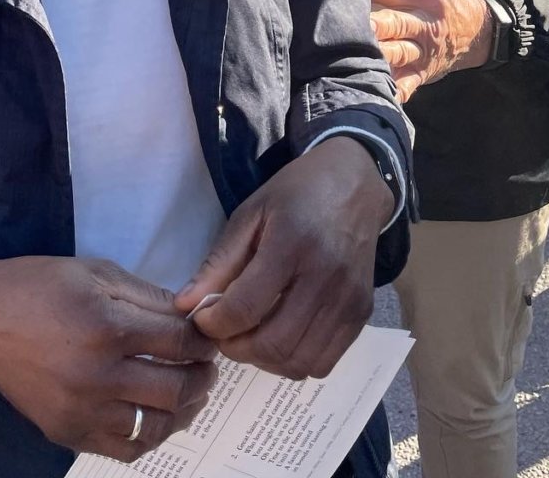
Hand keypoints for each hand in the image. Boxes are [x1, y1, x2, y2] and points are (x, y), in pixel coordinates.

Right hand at [0, 255, 216, 460]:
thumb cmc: (39, 286)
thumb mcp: (96, 273)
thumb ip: (147, 296)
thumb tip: (191, 315)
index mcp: (108, 324)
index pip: (180, 341)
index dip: (203, 339)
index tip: (208, 335)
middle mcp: (98, 373)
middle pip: (176, 387)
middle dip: (203, 375)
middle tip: (207, 365)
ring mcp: (83, 409)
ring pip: (157, 424)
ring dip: (185, 409)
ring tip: (190, 392)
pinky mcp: (68, 432)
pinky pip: (126, 448)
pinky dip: (151, 435)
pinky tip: (157, 415)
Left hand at [173, 138, 391, 380]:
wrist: (355, 185)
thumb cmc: (297, 193)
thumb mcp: (250, 213)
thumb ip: (219, 262)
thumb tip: (185, 306)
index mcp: (291, 244)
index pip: (245, 306)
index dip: (214, 324)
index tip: (202, 319)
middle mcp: (325, 277)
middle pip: (273, 343)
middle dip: (235, 348)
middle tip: (223, 333)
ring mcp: (348, 301)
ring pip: (298, 362)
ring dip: (264, 361)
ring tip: (249, 337)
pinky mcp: (363, 315)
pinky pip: (324, 362)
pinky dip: (294, 362)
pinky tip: (281, 337)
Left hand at [370, 0, 491, 100]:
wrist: (482, 33)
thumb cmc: (450, 3)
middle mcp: (428, 25)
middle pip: (397, 23)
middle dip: (375, 24)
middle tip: (354, 24)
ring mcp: (425, 52)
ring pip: (400, 53)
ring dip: (380, 54)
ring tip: (359, 53)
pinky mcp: (424, 72)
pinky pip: (407, 83)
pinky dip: (393, 89)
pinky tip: (377, 89)